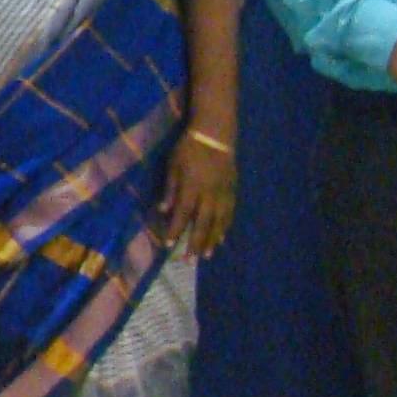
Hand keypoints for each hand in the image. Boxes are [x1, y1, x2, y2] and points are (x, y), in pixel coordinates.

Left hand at [155, 133, 237, 258]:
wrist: (216, 135)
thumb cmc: (188, 148)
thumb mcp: (172, 165)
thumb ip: (170, 188)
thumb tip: (163, 210)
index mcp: (192, 187)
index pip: (183, 214)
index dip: (176, 230)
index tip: (169, 245)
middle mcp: (209, 194)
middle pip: (203, 223)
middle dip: (195, 243)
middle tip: (189, 261)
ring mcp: (223, 194)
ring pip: (219, 222)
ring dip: (212, 240)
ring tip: (206, 256)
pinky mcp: (233, 191)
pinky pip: (230, 214)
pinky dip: (225, 228)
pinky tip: (221, 238)